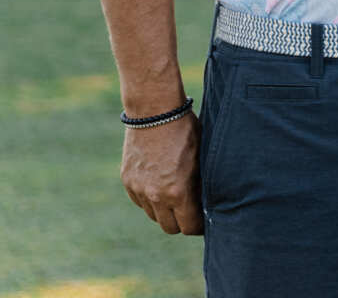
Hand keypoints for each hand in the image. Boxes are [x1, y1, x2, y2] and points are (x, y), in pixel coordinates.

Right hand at [122, 112, 203, 235]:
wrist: (154, 112)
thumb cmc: (186, 132)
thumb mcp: (202, 159)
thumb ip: (201, 185)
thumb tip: (206, 205)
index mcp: (178, 192)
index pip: (189, 227)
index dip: (199, 227)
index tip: (204, 222)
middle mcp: (155, 196)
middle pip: (169, 228)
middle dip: (182, 223)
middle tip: (191, 213)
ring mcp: (139, 189)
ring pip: (153, 215)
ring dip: (164, 211)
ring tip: (176, 196)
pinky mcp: (127, 180)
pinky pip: (140, 201)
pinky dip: (150, 199)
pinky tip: (161, 183)